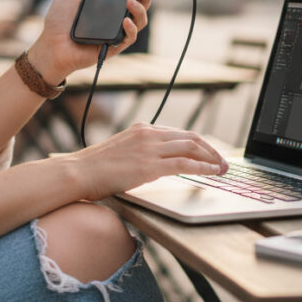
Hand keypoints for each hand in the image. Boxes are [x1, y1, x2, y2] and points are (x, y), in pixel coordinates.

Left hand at [27, 0, 157, 82]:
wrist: (51, 45)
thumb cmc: (59, 21)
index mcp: (110, 1)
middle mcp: (117, 15)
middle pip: (141, 2)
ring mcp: (117, 31)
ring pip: (140, 19)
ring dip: (140, 8)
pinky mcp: (114, 46)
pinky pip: (129, 37)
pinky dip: (131, 28)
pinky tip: (125, 20)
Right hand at [65, 123, 227, 200]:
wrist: (78, 171)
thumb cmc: (94, 167)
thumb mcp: (121, 151)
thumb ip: (140, 152)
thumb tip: (157, 164)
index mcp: (142, 128)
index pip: (178, 133)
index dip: (198, 144)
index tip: (209, 153)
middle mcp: (148, 133)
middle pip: (190, 137)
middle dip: (210, 149)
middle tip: (223, 161)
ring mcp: (149, 148)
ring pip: (191, 147)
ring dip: (211, 158)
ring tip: (223, 168)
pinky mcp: (149, 165)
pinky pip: (184, 163)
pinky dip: (203, 167)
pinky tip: (212, 173)